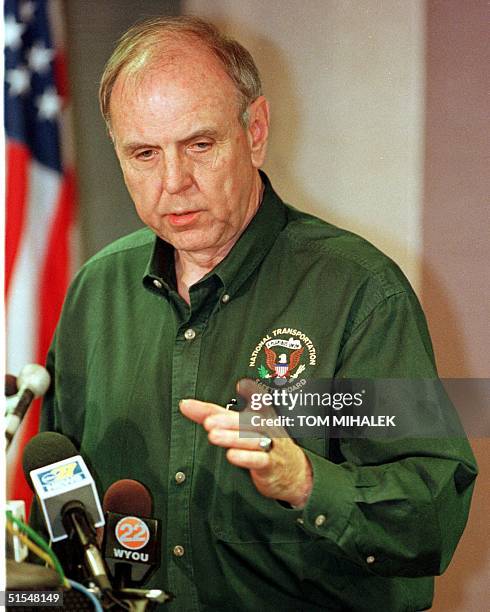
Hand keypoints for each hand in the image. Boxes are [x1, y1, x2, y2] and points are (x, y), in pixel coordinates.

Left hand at [179, 379, 312, 507]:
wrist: (293, 471)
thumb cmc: (263, 441)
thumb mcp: (239, 425)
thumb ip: (211, 414)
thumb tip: (185, 404)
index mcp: (260, 414)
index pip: (247, 404)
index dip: (248, 394)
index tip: (240, 386)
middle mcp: (266, 427)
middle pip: (248, 422)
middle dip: (228, 421)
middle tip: (208, 422)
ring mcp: (270, 446)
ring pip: (252, 440)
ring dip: (233, 437)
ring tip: (213, 436)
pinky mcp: (271, 465)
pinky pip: (260, 460)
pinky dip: (246, 458)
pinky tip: (232, 455)